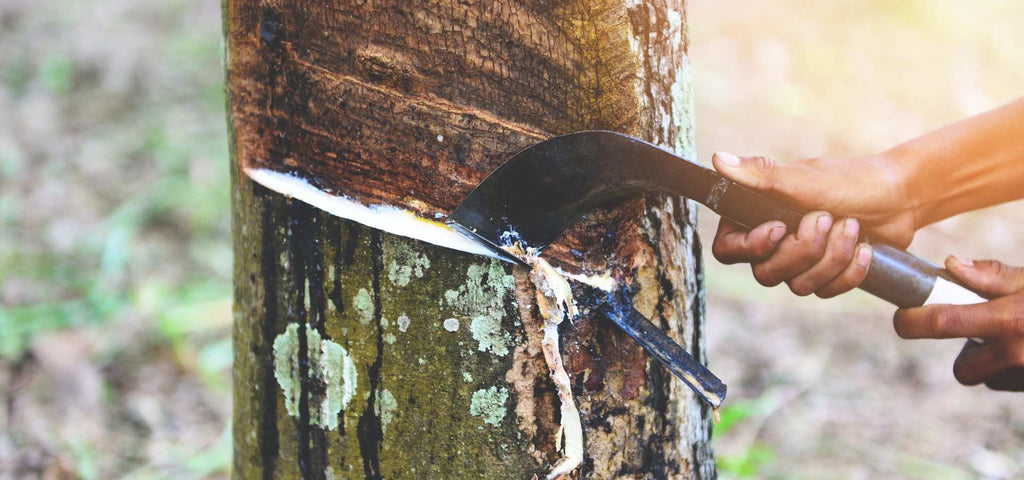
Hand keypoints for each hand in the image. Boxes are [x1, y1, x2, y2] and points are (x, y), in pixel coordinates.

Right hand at [710, 152, 916, 297]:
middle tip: (828, 218)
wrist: (900, 196)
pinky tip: (865, 250)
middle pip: (765, 273)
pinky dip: (849, 272)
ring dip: (832, 257)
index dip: (751, 248)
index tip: (780, 228)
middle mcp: (771, 242)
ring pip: (798, 286)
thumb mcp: (803, 178)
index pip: (727, 250)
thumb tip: (718, 159)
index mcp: (755, 216)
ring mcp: (797, 262)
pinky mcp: (823, 276)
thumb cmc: (850, 180)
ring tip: (852, 227)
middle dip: (804, 250)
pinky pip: (825, 292)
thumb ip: (761, 175)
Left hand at [893, 257, 1023, 390]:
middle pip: (963, 369)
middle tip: (980, 333)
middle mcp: (1016, 353)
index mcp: (1009, 320)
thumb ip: (994, 276)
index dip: (913, 322)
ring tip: (1014, 339)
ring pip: (988, 378)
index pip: (943, 323)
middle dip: (966, 354)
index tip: (902, 318)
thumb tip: (952, 264)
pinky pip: (1010, 383)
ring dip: (992, 363)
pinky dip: (1013, 370)